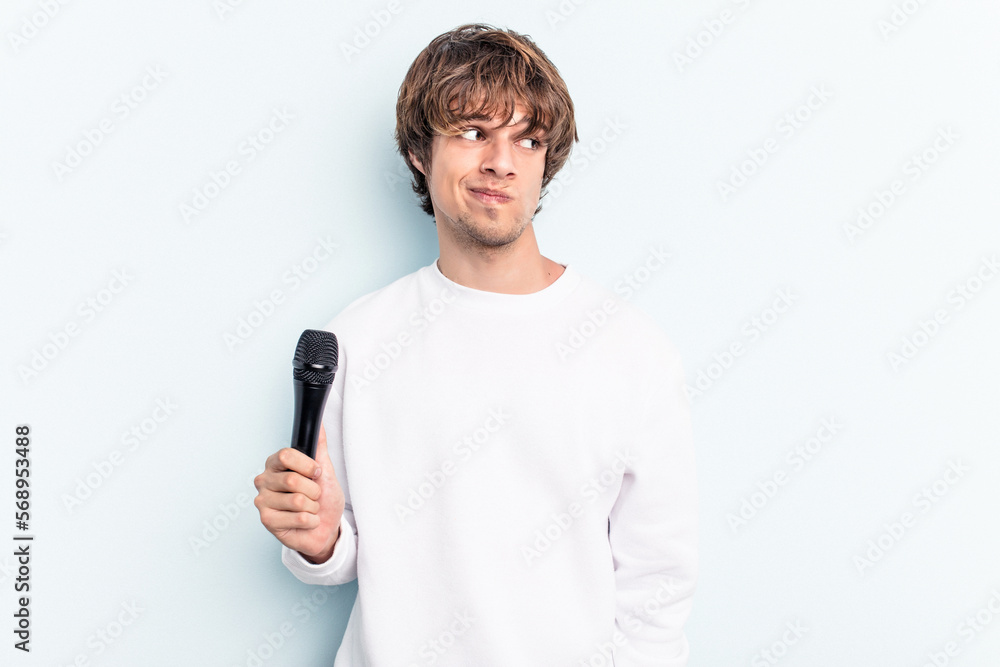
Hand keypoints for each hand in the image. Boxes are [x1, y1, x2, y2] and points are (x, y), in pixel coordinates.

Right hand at [254, 424, 344, 562]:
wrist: (326, 527)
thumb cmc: (323, 499)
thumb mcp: (325, 470)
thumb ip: (319, 447)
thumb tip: (319, 425)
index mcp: (275, 464)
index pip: (285, 454)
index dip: (307, 465)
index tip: (316, 473)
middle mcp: (264, 480)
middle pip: (292, 479)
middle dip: (313, 490)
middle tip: (314, 496)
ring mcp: (263, 501)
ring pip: (297, 500)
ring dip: (313, 507)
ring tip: (309, 509)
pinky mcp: (267, 521)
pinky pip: (298, 518)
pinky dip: (311, 521)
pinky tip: (305, 521)